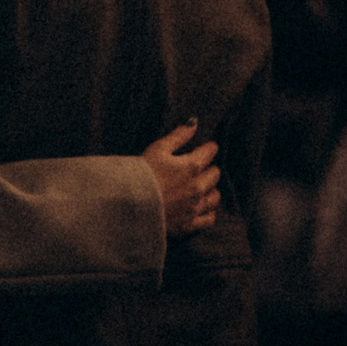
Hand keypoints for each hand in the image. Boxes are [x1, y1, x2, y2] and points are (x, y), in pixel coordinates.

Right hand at [141, 121, 220, 235]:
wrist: (131, 204)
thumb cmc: (142, 173)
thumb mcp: (158, 149)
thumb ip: (178, 135)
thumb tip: (194, 122)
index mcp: (191, 166)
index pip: (210, 152)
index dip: (208, 148)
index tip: (206, 148)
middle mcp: (198, 187)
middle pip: (215, 174)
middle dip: (209, 168)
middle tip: (200, 167)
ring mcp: (195, 206)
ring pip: (215, 196)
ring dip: (211, 189)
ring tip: (202, 186)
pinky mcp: (190, 223)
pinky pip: (209, 218)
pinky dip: (209, 211)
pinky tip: (202, 206)